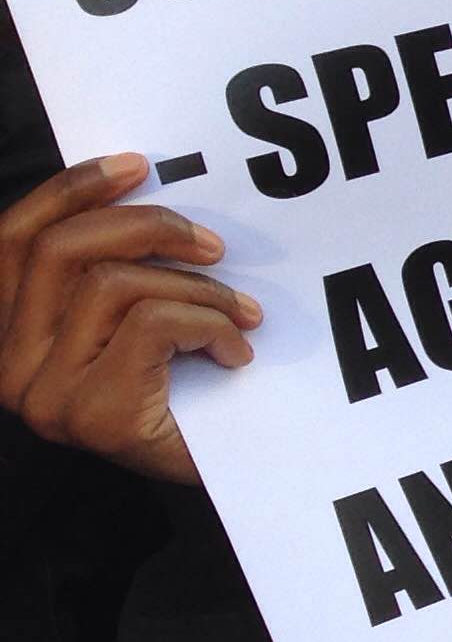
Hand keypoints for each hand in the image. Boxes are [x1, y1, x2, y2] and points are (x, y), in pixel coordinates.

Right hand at [0, 155, 257, 484]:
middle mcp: (8, 364)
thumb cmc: (185, 391)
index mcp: (7, 331)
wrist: (231, 475)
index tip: (138, 166)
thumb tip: (141, 185)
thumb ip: (113, 267)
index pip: (13, 238)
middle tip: (216, 245)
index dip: (70, 190)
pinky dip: (209, 325)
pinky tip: (236, 352)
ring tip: (240, 315)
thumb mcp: (134, 317)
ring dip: (196, 289)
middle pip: (60, 249)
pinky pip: (152, 326)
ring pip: (112, 286)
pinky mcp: (93, 416)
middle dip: (148, 228)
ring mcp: (43, 395)